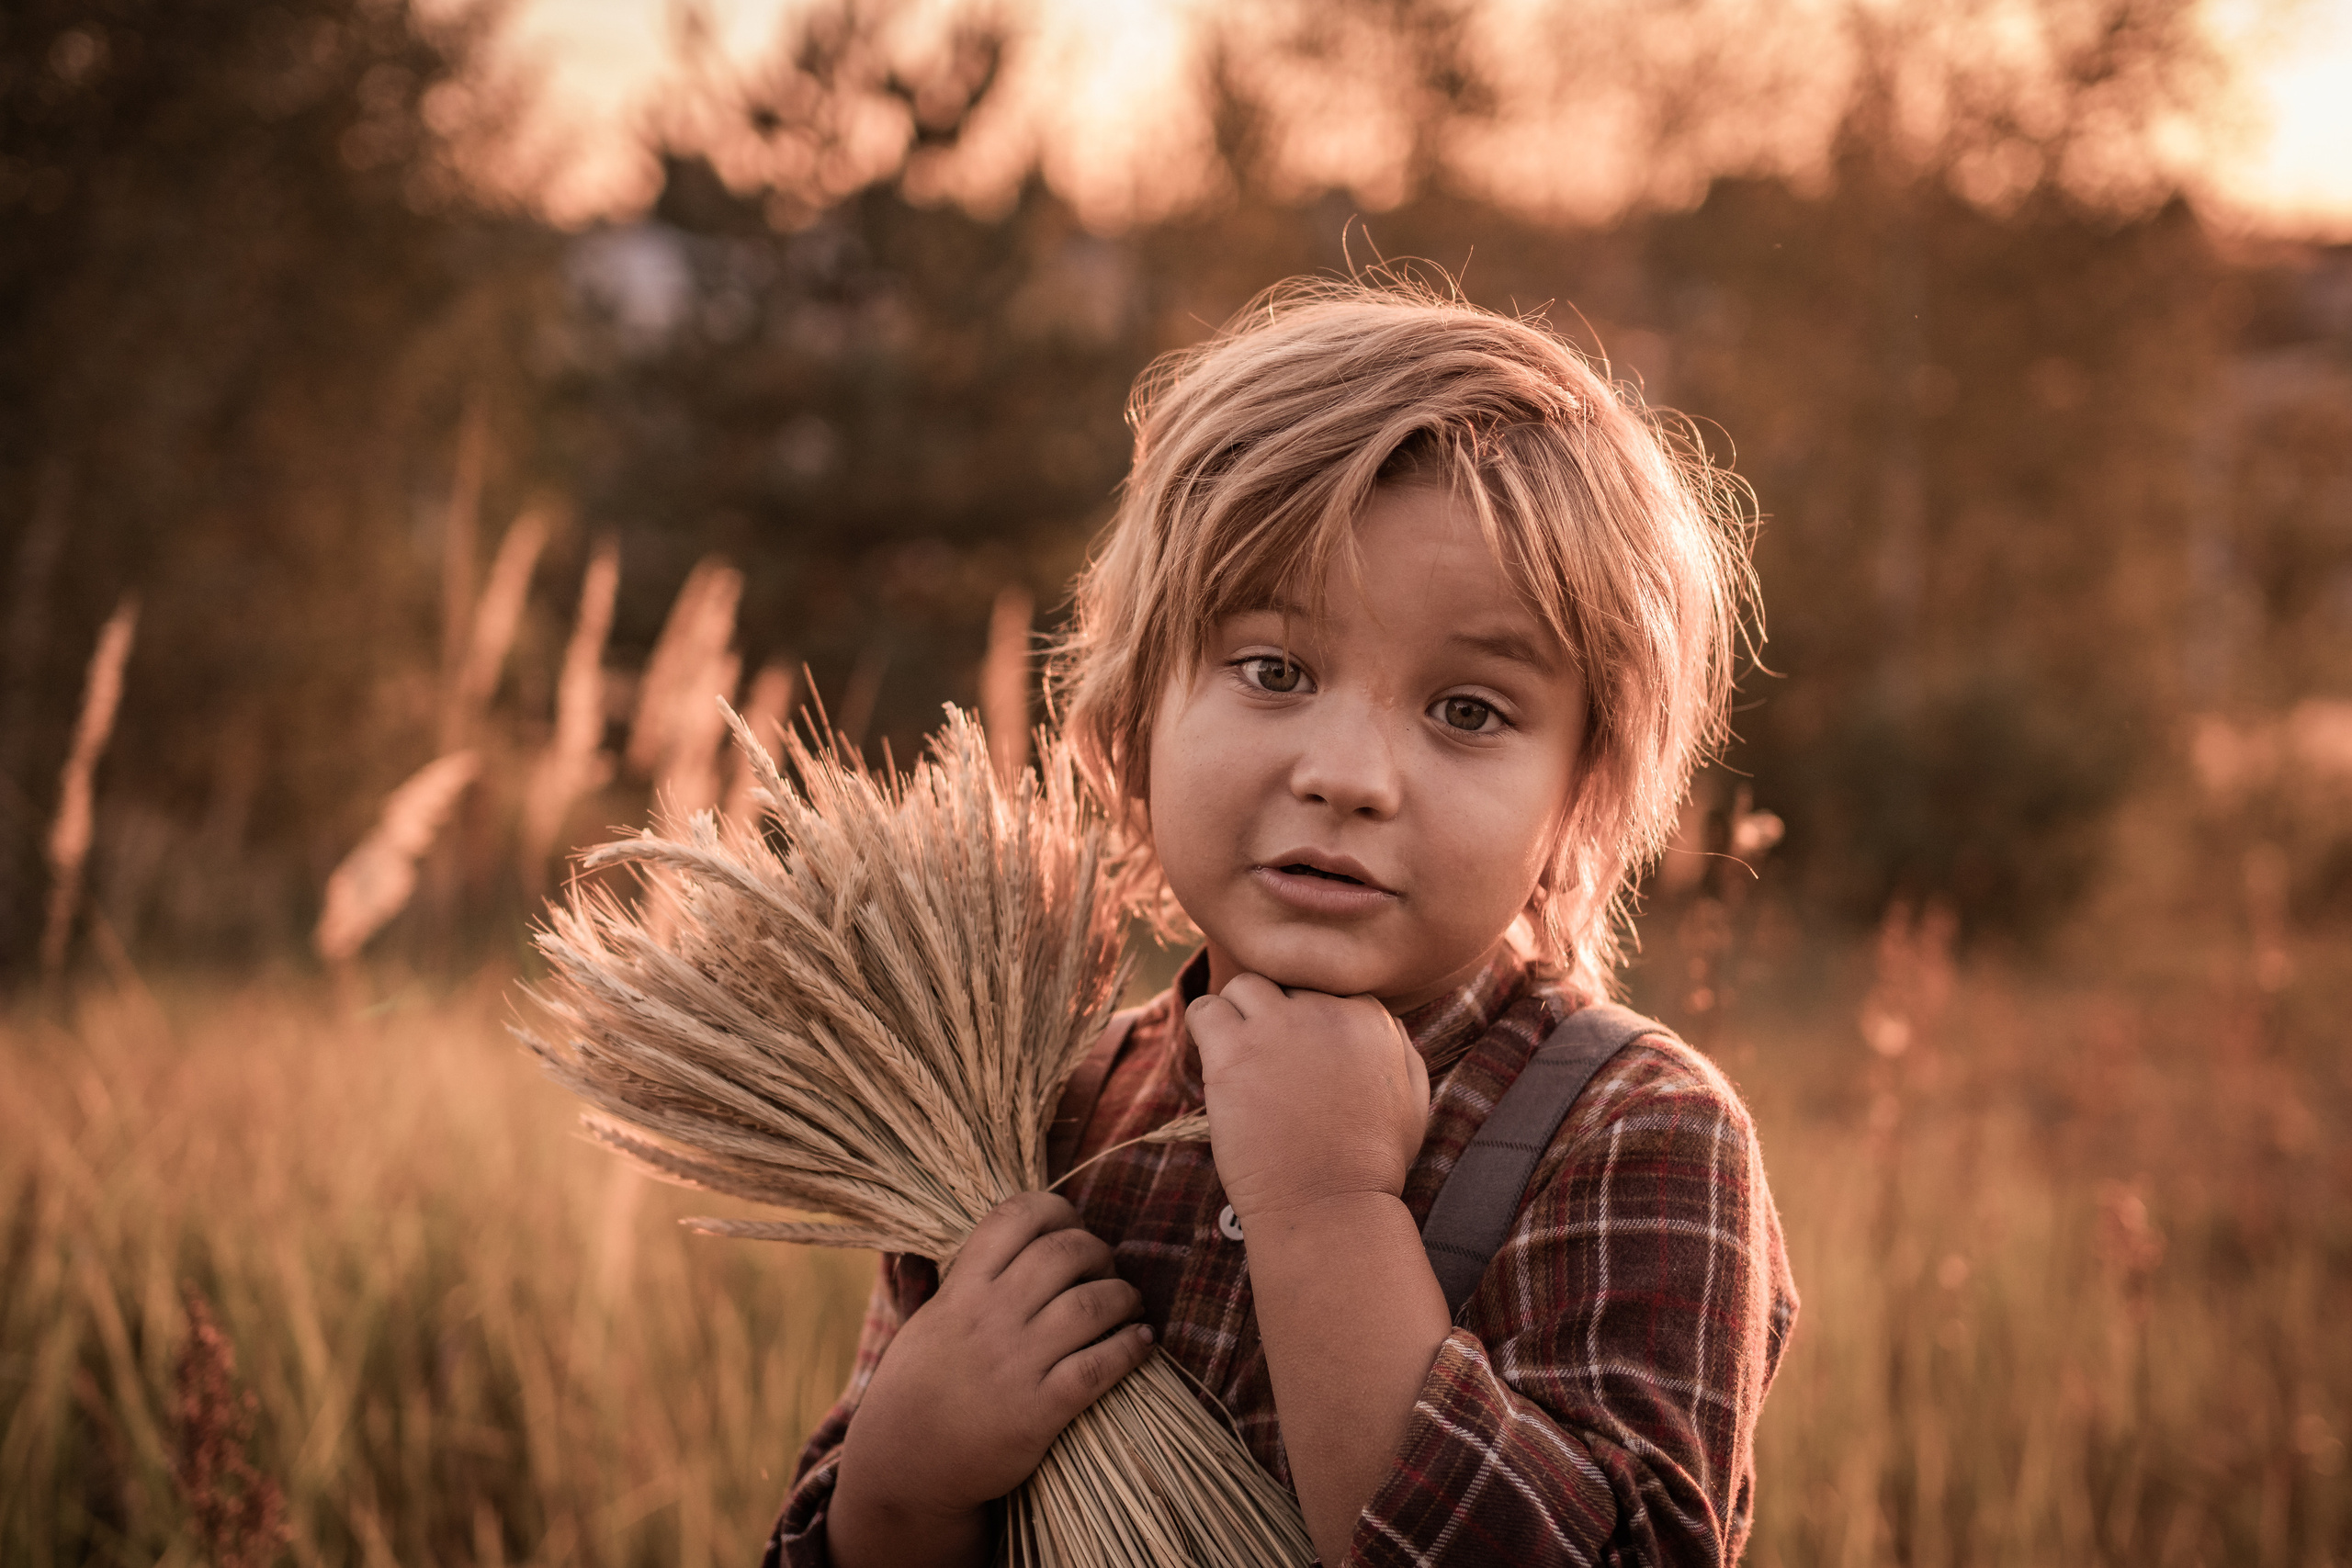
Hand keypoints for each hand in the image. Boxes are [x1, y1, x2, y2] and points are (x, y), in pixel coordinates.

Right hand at [829, 1192, 1155, 1567]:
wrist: (905, 1466)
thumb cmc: (917, 1388)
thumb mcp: (923, 1321)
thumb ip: (949, 1280)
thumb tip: (958, 1239)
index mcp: (962, 1290)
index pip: (1016, 1217)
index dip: (1056, 1211)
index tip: (1071, 1225)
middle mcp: (990, 1318)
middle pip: (1065, 1253)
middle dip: (1099, 1252)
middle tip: (1106, 1268)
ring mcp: (1016, 1363)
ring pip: (1092, 1303)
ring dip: (1124, 1296)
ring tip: (1129, 1304)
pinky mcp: (1039, 1410)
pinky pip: (1100, 1366)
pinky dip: (1131, 1347)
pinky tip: (1142, 1341)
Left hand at [1187, 975, 1430, 1223]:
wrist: (1330, 1209)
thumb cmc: (1370, 1167)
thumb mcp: (1412, 1103)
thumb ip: (1400, 1051)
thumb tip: (1382, 1021)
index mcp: (1371, 1017)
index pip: (1326, 988)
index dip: (1310, 1021)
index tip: (1303, 1060)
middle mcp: (1326, 1010)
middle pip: (1286, 985)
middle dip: (1276, 1017)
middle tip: (1269, 1064)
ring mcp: (1278, 1027)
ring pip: (1243, 985)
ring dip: (1237, 1015)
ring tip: (1239, 1058)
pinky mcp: (1234, 1050)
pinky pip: (1203, 1009)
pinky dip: (1202, 1028)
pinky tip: (1214, 1062)